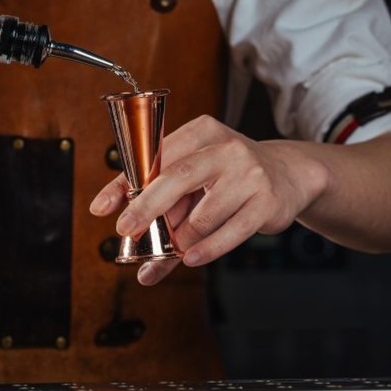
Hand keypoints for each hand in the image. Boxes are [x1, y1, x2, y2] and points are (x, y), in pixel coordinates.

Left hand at [89, 115, 328, 285]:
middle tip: (125, 230)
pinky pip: (228, 234)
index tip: (102, 207)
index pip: (154, 158)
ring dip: (181, 239)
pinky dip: (206, 250)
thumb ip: (162, 197)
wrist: (289, 174)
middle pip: (175, 179)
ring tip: (179, 245)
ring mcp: (249, 174)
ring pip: (201, 217)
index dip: (124, 184)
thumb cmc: (229, 174)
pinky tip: (192, 258)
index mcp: (201, 132)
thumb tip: (126, 234)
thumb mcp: (195, 172)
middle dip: (145, 209)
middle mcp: (225, 148)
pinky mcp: (266, 202)